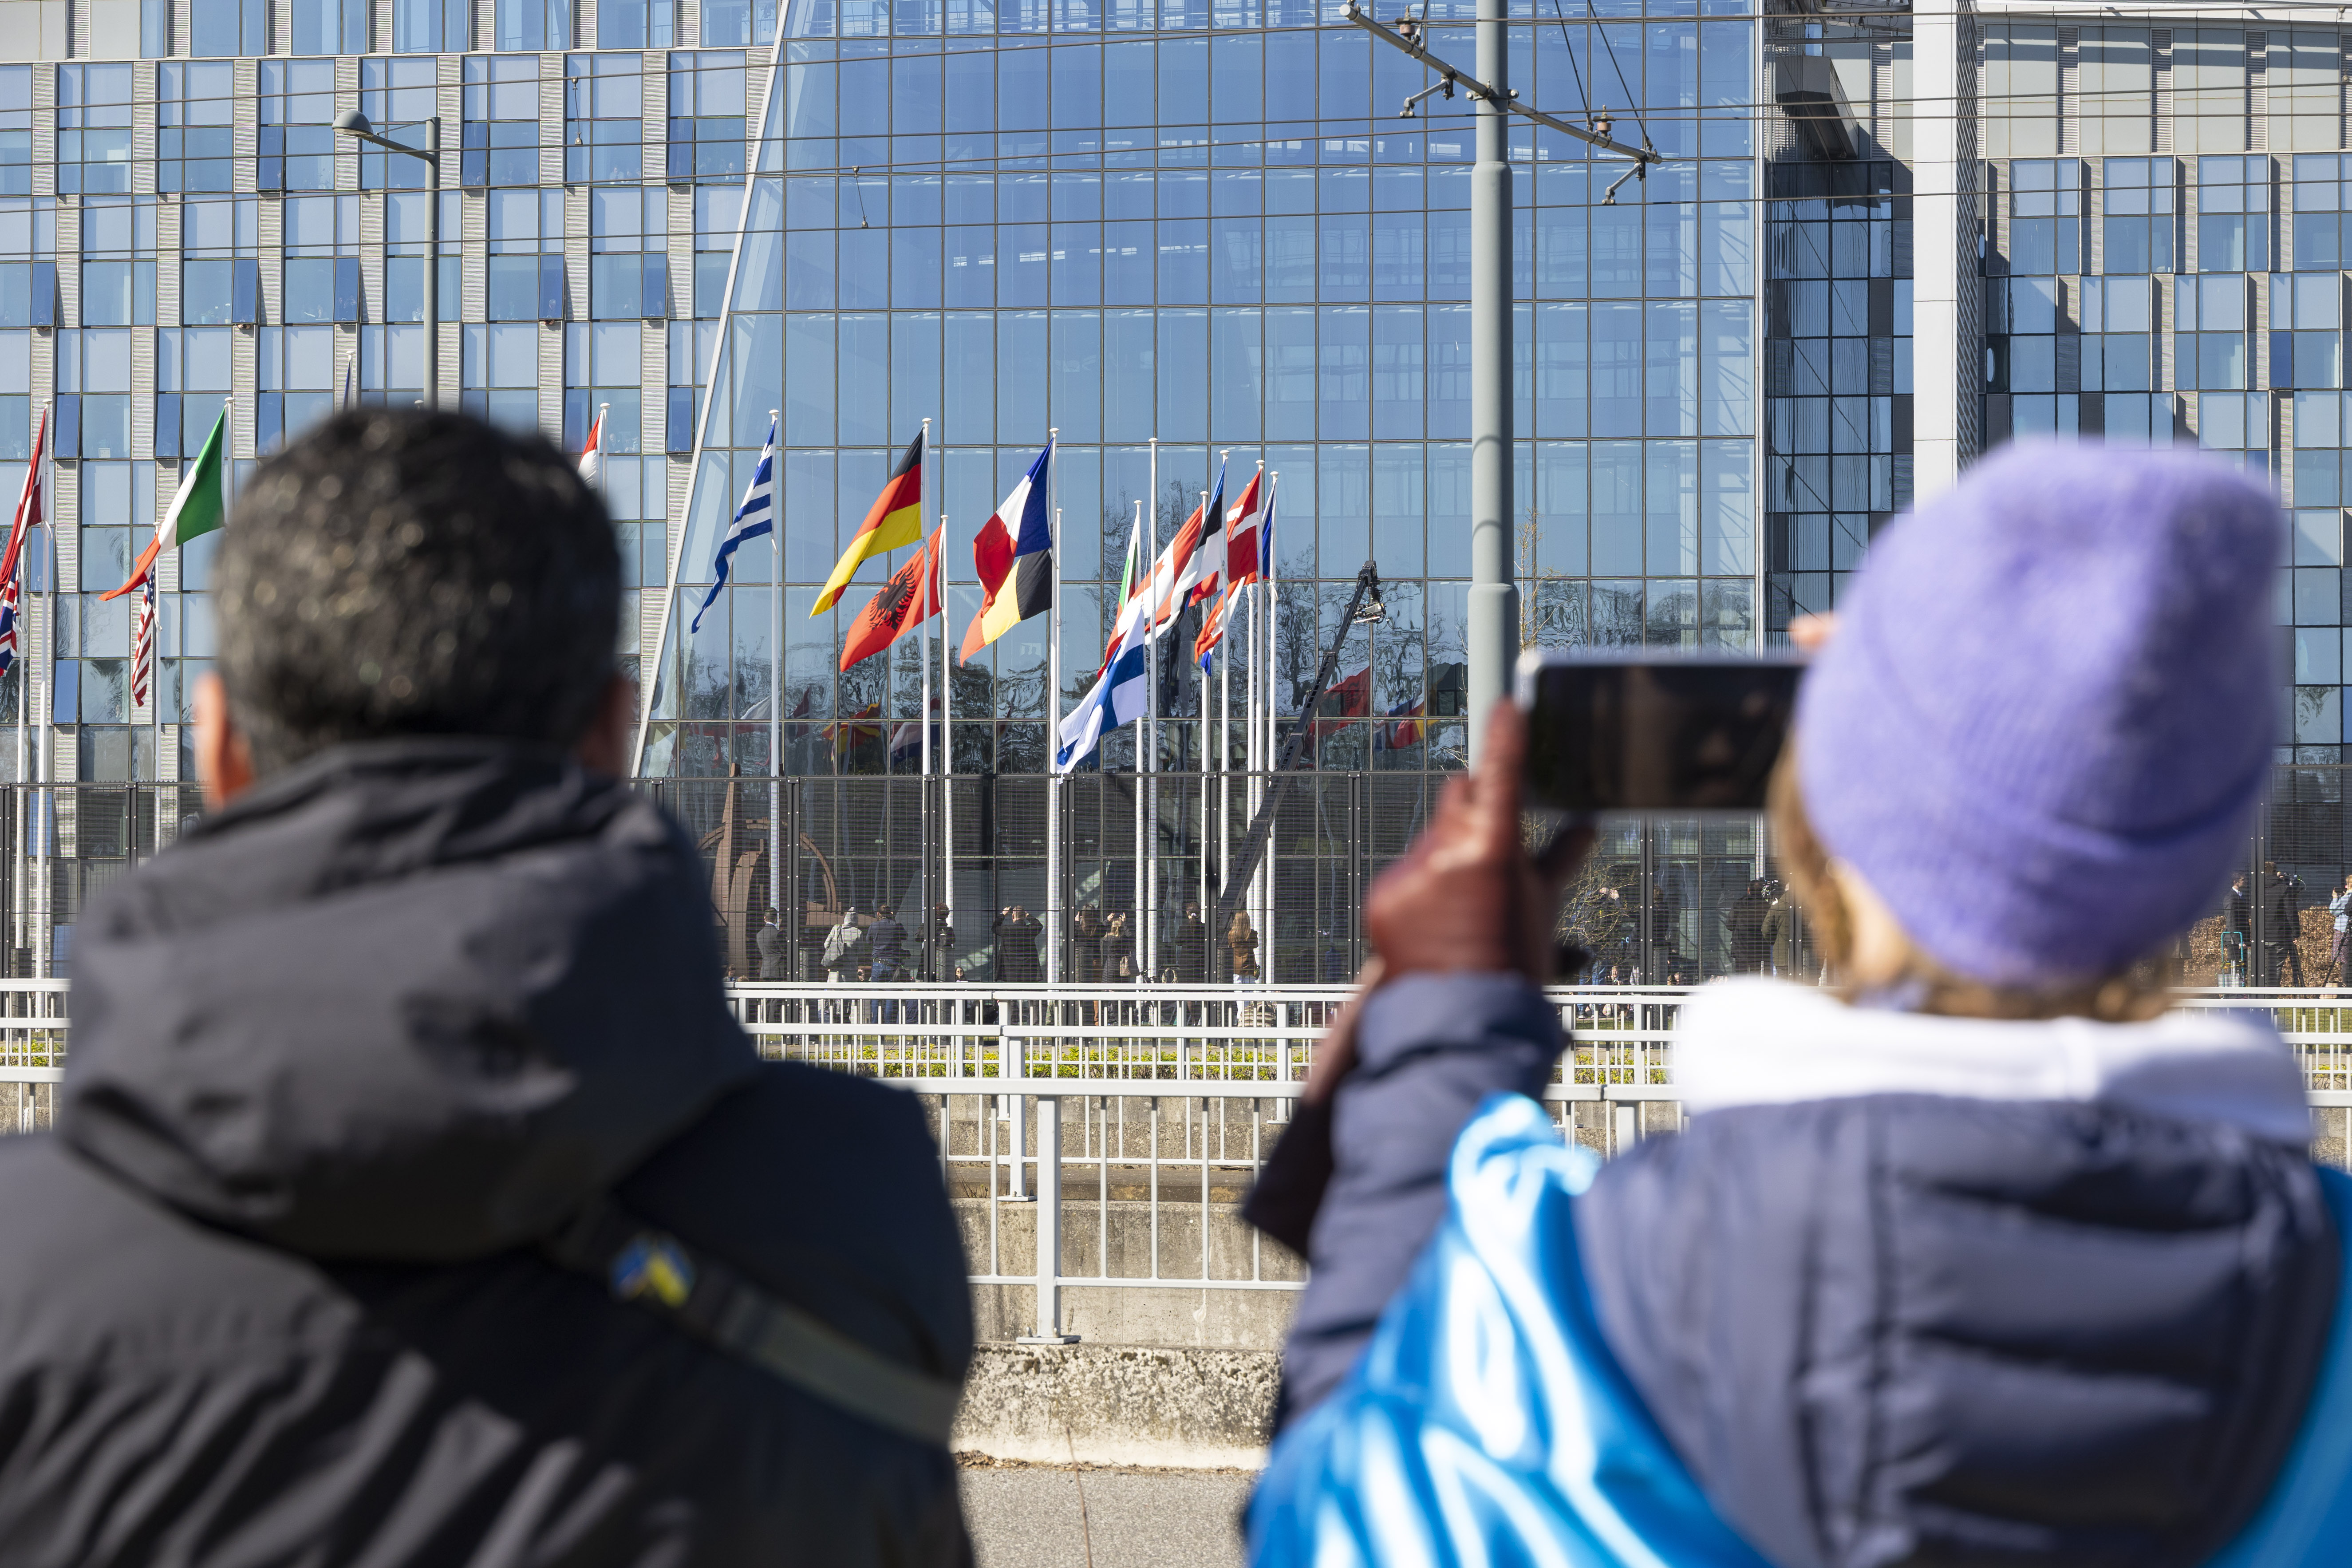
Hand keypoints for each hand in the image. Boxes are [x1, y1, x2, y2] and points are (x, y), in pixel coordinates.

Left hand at [1365, 700, 1585, 981]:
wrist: (1462, 1021)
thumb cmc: (1513, 966)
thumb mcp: (1544, 907)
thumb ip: (1561, 859)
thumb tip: (1586, 824)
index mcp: (1492, 851)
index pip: (1502, 776)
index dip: (1507, 738)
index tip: (1509, 706)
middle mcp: (1445, 854)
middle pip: (1459, 799)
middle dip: (1475, 808)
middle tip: (1494, 842)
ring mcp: (1409, 875)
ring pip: (1433, 837)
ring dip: (1451, 855)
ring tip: (1469, 907)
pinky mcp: (1383, 895)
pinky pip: (1408, 871)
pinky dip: (1424, 886)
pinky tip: (1440, 922)